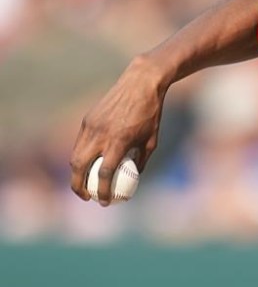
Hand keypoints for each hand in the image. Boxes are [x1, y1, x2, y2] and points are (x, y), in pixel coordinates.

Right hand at [69, 55, 167, 204]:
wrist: (141, 83)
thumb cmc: (151, 113)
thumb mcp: (152, 139)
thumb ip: (142, 160)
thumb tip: (134, 178)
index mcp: (118, 141)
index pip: (105, 173)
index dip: (103, 191)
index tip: (105, 202)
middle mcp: (101, 134)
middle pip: (79, 167)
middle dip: (78, 186)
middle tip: (87, 197)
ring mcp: (91, 126)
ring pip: (75, 155)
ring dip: (76, 172)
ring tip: (83, 183)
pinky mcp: (87, 119)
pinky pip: (80, 142)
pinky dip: (80, 155)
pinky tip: (87, 162)